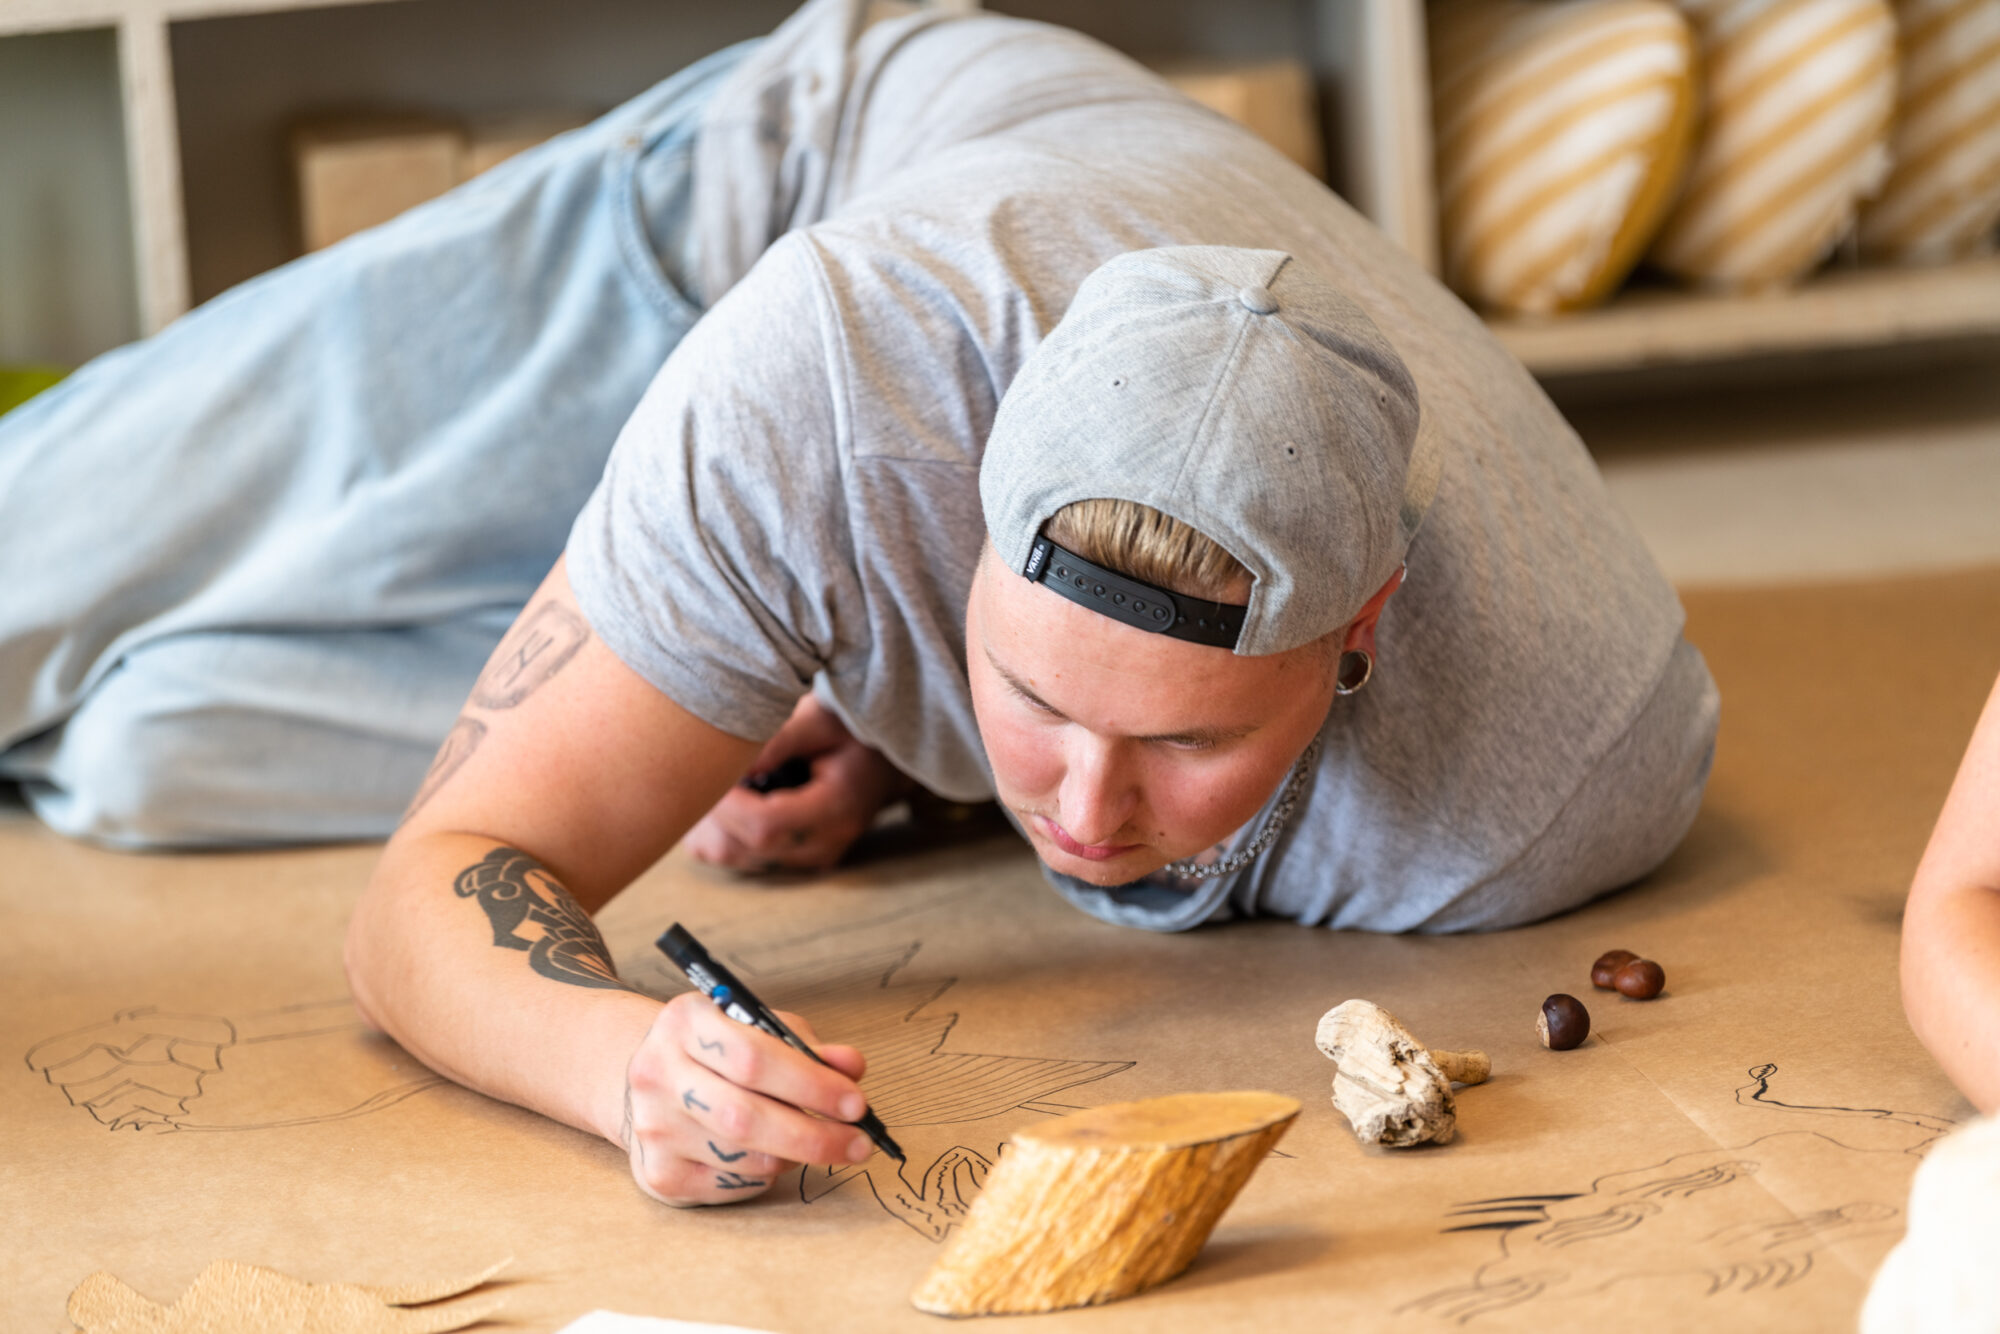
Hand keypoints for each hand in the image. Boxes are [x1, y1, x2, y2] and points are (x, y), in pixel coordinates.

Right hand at [621, 991, 875, 1205]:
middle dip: (814, 1135)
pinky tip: (771, 1154)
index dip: (811, 1084)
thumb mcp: (760, 1029)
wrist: (654, 1078)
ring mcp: (653, 1126)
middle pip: (745, 1116)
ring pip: (744, 1156)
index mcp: (685, 1022)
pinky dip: (767, 1174)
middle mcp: (658, 1073)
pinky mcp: (659, 1172)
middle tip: (859, 1143)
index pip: (752, 1057)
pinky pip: (734, 1184)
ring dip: (795, 1155)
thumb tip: (850, 1068)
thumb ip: (806, 1046)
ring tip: (812, 1139)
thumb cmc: (721, 1050)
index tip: (856, 1104)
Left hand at [685, 693, 913, 871]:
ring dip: (712, 827)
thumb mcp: (820, 719)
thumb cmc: (853, 732)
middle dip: (714, 813)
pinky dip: (723, 837)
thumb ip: (776, 741)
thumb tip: (729, 764)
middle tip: (704, 776)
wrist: (886, 759)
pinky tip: (722, 807)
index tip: (711, 774)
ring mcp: (814, 858)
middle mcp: (826, 843)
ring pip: (741, 860)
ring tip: (711, 788)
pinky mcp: (801, 860)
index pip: (766, 825)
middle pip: (748, 847)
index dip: (727, 804)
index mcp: (836, 807)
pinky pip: (748, 861)